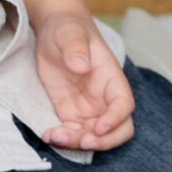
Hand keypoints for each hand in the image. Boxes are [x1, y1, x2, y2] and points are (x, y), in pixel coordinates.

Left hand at [33, 11, 135, 150]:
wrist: (54, 32)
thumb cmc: (68, 29)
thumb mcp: (70, 33)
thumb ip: (76, 48)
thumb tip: (81, 65)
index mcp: (111, 78)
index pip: (124, 104)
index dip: (116, 118)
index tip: (99, 126)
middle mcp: (104, 97)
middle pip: (118, 128)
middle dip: (104, 141)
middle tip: (83, 141)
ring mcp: (88, 108)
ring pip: (95, 136)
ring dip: (79, 143)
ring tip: (56, 136)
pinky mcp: (71, 113)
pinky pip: (73, 134)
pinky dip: (63, 140)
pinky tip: (48, 135)